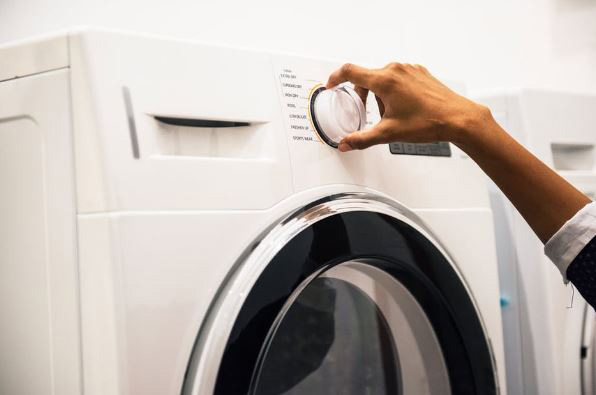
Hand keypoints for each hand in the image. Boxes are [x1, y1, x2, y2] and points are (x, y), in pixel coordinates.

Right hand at [326, 63, 489, 151]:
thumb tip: (346, 144)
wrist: (458, 119)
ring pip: (384, 79)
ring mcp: (410, 70)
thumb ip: (362, 139)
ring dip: (380, 95)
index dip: (336, 78)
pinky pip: (399, 78)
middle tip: (369, 113)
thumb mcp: (389, 134)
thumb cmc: (428, 122)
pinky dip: (394, 91)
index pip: (350, 71)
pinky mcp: (420, 73)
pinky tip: (405, 108)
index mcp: (385, 80)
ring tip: (393, 114)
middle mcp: (397, 70)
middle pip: (367, 78)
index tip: (332, 85)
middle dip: (364, 96)